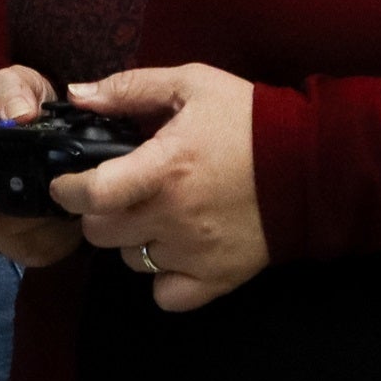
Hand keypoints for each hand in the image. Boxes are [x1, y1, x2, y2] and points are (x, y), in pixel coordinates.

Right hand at [0, 66, 81, 267]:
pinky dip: (56, 234)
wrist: (47, 112)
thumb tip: (20, 116)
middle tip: (41, 203)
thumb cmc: (17, 95)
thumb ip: (10, 89)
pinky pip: (38, 249)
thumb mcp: (11, 80)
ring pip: (8, 241)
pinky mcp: (26, 230)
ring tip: (60, 198)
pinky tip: (68, 211)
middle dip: (8, 221)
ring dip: (37, 226)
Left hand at [53, 63, 269, 312]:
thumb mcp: (193, 85)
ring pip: (130, 261)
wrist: (312, 161)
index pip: (93, 194)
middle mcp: (173, 216)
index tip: (68, 184)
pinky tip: (177, 250)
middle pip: (101, 233)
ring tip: (160, 214)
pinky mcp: (216, 278)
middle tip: (122, 192)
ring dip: (134, 240)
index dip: (68, 191)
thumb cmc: (248, 118)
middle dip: (101, 212)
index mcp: (164, 167)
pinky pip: (165, 295)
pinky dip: (164, 278)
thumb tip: (78, 96)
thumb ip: (131, 88)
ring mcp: (194, 253)